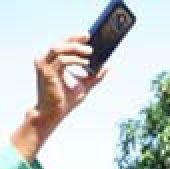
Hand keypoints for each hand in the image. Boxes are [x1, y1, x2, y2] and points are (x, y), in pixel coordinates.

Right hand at [11, 37, 105, 161]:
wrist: (53, 114)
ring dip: (75, 48)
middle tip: (89, 37)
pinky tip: (85, 62)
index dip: (74, 39)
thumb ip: (94, 76)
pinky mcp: (47, 73)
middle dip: (75, 39)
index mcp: (52, 62)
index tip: (87, 35)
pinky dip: (75, 60)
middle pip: (60, 43)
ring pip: (59, 48)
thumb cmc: (65, 100)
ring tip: (90, 51)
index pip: (62, 45)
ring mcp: (44, 66)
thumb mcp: (83, 85)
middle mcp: (45, 61)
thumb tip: (107, 66)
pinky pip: (62, 60)